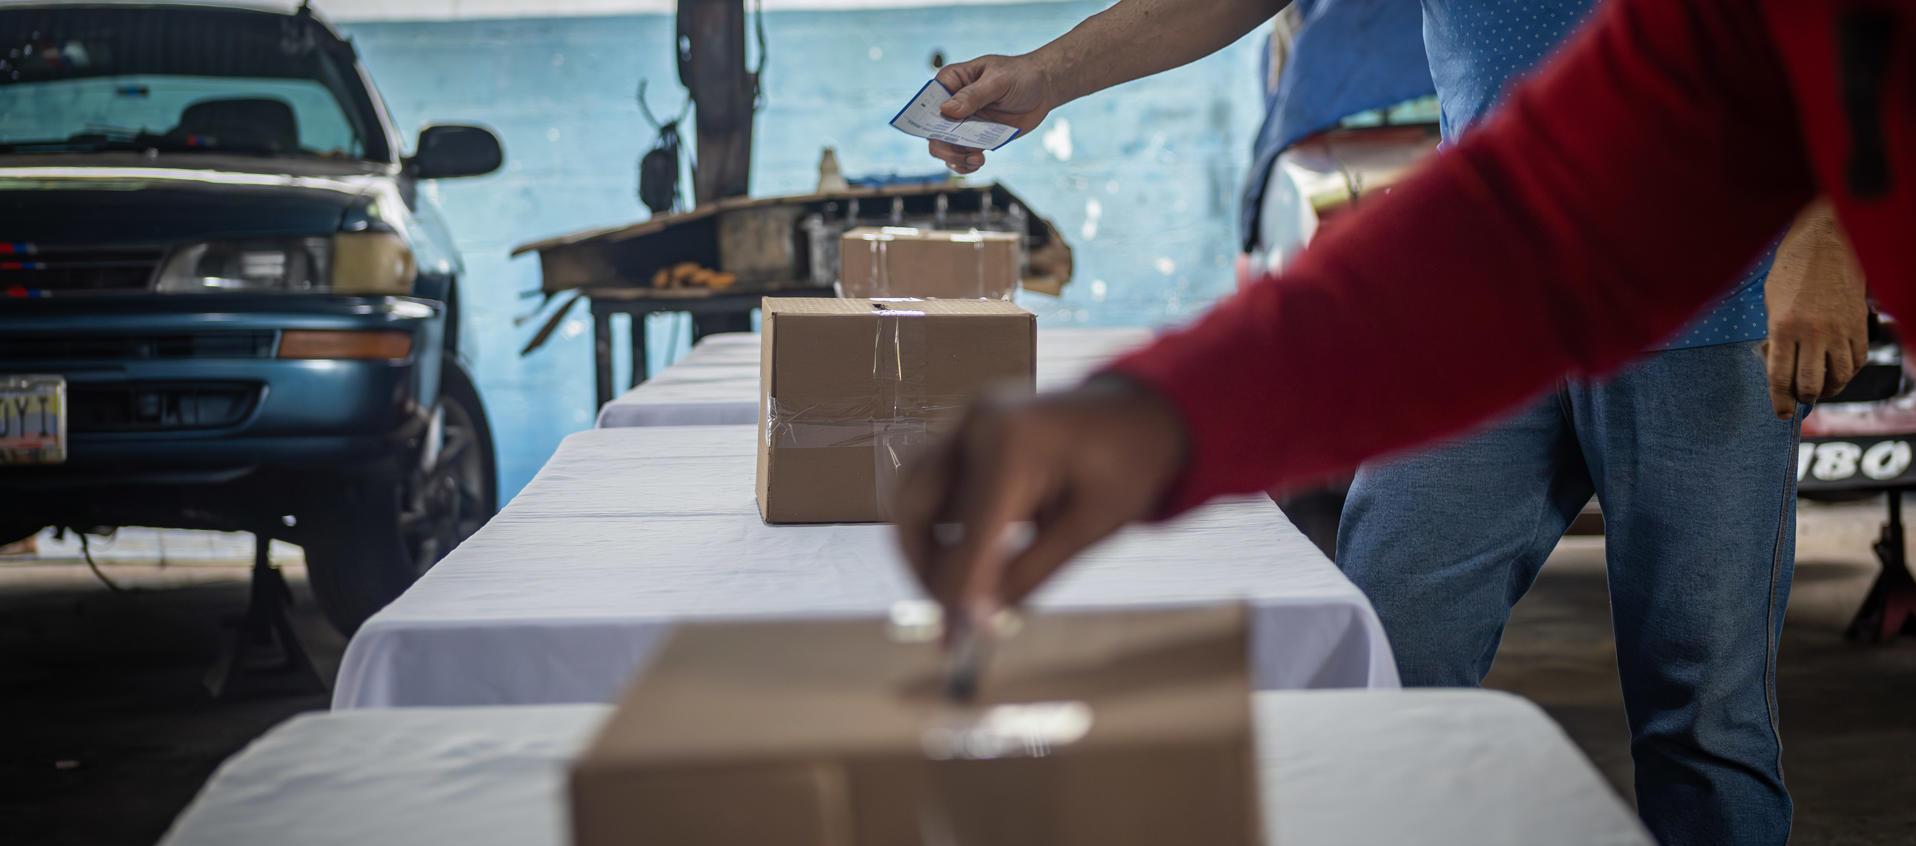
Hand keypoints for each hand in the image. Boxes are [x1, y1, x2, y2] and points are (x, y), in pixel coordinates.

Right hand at [894, 377, 1186, 624]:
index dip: (959, 591)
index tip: (957, 640)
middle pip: (916, 506)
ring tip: (957, 587)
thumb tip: (981, 618)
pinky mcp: (966, 426)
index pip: (968, 534)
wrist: (1143, 411)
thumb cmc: (1129, 468)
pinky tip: (969, 553)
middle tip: (950, 615)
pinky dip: (938, 521)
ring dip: (924, 544)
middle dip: (924, 567)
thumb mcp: (1089, 529)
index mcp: (1013, 446)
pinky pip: (932, 479)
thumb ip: (1030, 573)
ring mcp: (966, 419)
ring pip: (914, 493)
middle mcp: (976, 424)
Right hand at [928, 54, 1058, 173]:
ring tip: (977, 159)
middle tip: (962, 152)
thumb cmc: (1020, 75)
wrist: (1043, 90)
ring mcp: (963, 123)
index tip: (940, 130)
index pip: (928, 99)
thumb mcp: (998, 81)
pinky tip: (979, 162)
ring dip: (955, 158)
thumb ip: (974, 95)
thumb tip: (946, 110)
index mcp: (952, 81)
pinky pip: (961, 156)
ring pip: (944, 147)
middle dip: (943, 144)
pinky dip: (965, 164)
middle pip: (932, 129)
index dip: (927, 117)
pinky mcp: (976, 138)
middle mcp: (953, 103)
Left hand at [1763, 198, 1868, 418]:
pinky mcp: (1859, 325)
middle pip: (1810, 384)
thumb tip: (1781, 368)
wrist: (1827, 244)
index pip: (1780, 377)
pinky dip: (1848, 372)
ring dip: (1829, 388)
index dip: (1780, 401)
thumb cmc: (1792, 271)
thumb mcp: (1772, 304)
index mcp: (1783, 327)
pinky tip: (1838, 371)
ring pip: (1839, 376)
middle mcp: (1812, 333)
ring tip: (1820, 387)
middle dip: (1804, 398)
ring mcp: (1839, 330)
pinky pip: (1857, 360)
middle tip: (1800, 399)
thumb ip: (1776, 337)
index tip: (1781, 414)